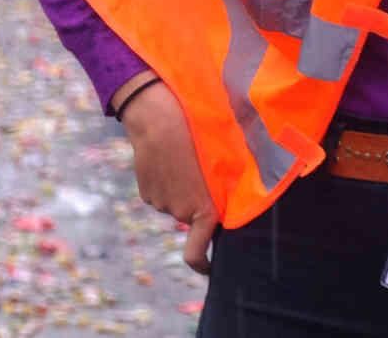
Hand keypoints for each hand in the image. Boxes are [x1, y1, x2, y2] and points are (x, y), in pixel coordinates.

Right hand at [119, 77, 218, 273]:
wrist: (158, 119)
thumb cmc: (199, 134)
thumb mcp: (222, 158)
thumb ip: (227, 183)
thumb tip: (240, 191)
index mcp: (203, 208)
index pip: (196, 253)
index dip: (202, 264)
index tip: (208, 267)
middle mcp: (180, 213)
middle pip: (192, 215)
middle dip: (198, 200)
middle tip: (203, 172)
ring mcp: (161, 204)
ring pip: (177, 202)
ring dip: (182, 187)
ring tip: (185, 157)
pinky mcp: (147, 193)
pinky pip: (162, 193)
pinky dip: (167, 181)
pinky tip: (170, 158)